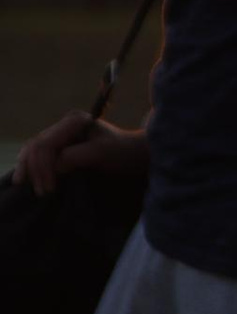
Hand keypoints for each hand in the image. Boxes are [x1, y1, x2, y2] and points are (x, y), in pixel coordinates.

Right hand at [14, 112, 145, 195]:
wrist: (134, 153)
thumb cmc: (122, 152)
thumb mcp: (101, 153)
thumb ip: (75, 157)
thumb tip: (53, 167)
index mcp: (74, 121)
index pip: (46, 143)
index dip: (43, 166)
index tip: (50, 188)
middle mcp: (64, 124)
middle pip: (36, 146)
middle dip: (34, 169)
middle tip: (41, 192)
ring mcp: (61, 134)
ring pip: (33, 149)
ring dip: (29, 168)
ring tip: (27, 186)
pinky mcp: (61, 145)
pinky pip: (38, 154)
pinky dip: (31, 166)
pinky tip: (26, 178)